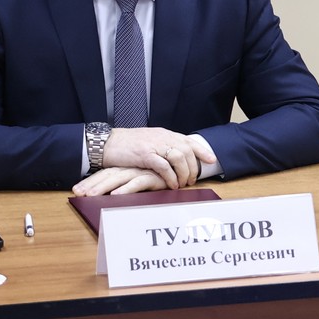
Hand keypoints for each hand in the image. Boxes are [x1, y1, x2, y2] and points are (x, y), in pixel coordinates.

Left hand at [73, 166, 167, 195]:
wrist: (183, 163)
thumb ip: (129, 183)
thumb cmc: (161, 174)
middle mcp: (132, 168)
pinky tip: (116, 195)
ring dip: (104, 187)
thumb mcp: (142, 178)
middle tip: (78, 194)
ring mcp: (141, 171)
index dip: (91, 181)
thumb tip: (112, 194)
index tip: (77, 191)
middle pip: (108, 175)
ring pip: (119, 178)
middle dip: (92, 185)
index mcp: (127, 168)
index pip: (105, 173)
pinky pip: (138, 182)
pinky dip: (127, 189)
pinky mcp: (153, 176)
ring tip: (91, 195)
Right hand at [101, 127, 216, 189]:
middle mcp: (162, 137)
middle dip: (193, 167)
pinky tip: (172, 184)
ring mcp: (154, 145)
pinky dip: (171, 177)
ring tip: (182, 184)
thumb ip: (163, 146)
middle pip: (186, 151)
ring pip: (178, 158)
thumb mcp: (149, 141)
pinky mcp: (145, 155)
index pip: (188, 140)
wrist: (106, 142)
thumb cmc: (127, 145)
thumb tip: (176, 157)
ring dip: (183, 173)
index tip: (211, 159)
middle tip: (192, 180)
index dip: (201, 150)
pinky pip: (164, 166)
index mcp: (164, 134)